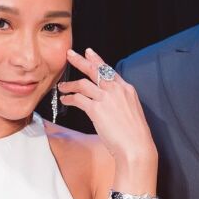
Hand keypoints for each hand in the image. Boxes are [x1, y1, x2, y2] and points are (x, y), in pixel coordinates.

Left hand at [59, 48, 156, 163]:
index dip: (97, 60)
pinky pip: (78, 99)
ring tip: (62, 86)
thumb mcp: (131, 109)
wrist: (136, 146)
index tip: (89, 52)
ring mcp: (106, 98)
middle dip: (80, 60)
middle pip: (94, 70)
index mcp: (126, 88)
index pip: (109, 69)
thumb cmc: (134, 134)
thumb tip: (108, 100)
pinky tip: (65, 100)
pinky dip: (69, 98)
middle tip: (69, 54)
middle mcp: (116, 90)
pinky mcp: (96, 110)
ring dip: (70, 84)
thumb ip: (120, 100)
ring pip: (83, 84)